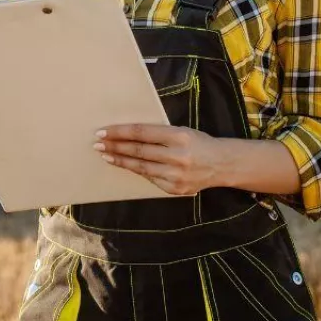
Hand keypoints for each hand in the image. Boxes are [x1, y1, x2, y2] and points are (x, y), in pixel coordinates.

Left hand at [93, 123, 220, 196]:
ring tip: (105, 156)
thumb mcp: (181, 131)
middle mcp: (177, 156)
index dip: (120, 132)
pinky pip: (151, 179)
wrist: (222, 165)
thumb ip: (159, 134)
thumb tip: (128, 135)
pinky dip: (137, 172)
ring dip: (120, 161)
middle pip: (138, 151)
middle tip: (97, 144)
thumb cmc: (199, 142)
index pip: (141, 133)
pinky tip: (126, 166)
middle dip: (115, 147)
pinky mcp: (176, 189)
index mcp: (179, 136)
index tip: (103, 131)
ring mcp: (177, 176)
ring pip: (141, 168)